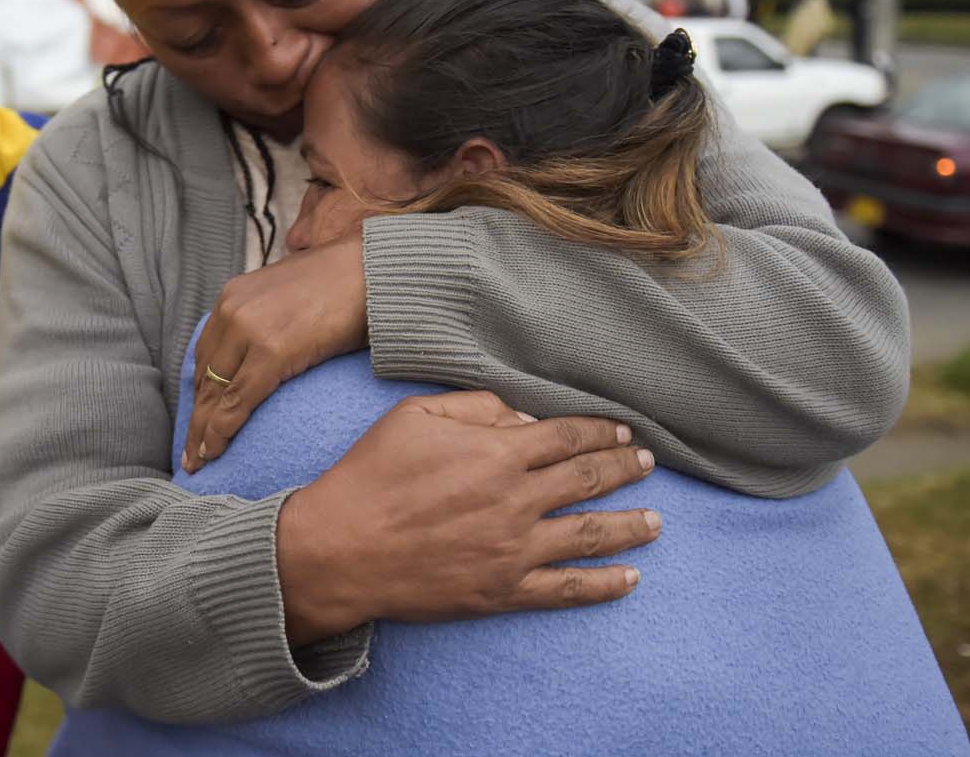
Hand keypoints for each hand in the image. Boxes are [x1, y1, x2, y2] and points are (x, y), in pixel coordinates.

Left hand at [186, 236, 366, 472]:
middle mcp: (232, 311)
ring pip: (214, 393)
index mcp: (234, 297)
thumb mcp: (289, 295)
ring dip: (203, 430)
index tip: (198, 416)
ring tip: (199, 460)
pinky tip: (214, 451)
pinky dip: (221, 430)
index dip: (201, 391)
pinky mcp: (271, 351)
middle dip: (197, 414)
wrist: (373, 269)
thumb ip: (269, 319)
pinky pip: (237, 400)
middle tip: (190, 448)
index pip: (206, 354)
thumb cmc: (343, 284)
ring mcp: (249, 330)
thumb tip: (268, 349)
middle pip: (205, 375)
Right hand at [275, 394, 659, 643]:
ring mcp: (514, 550)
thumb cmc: (370, 475)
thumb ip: (474, 406)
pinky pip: (566, 589)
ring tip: (656, 520)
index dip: (599, 430)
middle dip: (624, 467)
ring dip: (630, 525)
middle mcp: (516, 500)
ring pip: (590, 534)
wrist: (340, 548)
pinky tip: (629, 578)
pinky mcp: (503, 591)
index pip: (565, 436)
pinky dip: (604, 584)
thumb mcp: (413, 416)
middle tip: (646, 462)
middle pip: (588, 480)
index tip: (621, 428)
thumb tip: (522, 417)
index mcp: (496, 452)